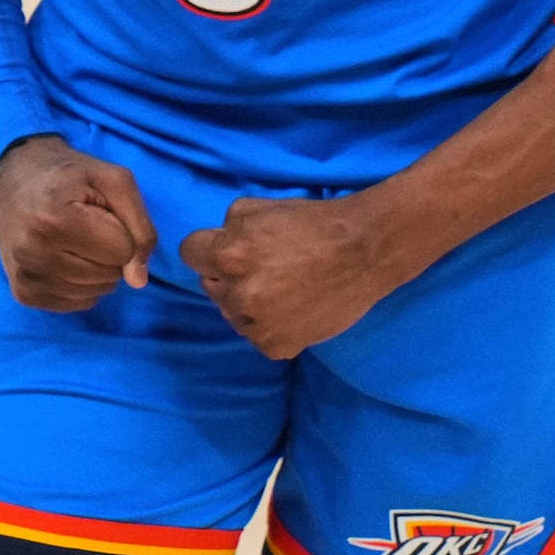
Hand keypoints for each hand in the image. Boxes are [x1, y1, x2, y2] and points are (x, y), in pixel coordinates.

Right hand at [0, 136, 156, 312]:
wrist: (14, 180)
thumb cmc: (70, 176)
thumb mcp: (115, 181)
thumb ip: (139, 226)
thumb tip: (138, 281)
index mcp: (54, 219)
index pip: (122, 250)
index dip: (121, 230)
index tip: (98, 211)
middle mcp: (33, 253)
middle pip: (109, 275)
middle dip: (109, 251)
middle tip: (85, 224)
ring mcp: (25, 278)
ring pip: (95, 293)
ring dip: (97, 269)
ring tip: (74, 239)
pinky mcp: (23, 295)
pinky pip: (77, 304)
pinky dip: (81, 284)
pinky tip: (64, 257)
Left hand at [181, 194, 408, 358]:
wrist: (365, 252)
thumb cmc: (313, 223)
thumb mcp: (259, 207)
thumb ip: (227, 227)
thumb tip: (214, 243)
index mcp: (228, 256)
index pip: (190, 254)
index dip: (208, 248)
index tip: (227, 248)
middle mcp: (238, 294)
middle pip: (211, 286)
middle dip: (229, 276)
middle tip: (265, 266)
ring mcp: (257, 325)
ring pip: (233, 314)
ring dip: (248, 303)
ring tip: (283, 287)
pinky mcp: (276, 347)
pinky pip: (257, 335)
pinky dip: (270, 325)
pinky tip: (293, 307)